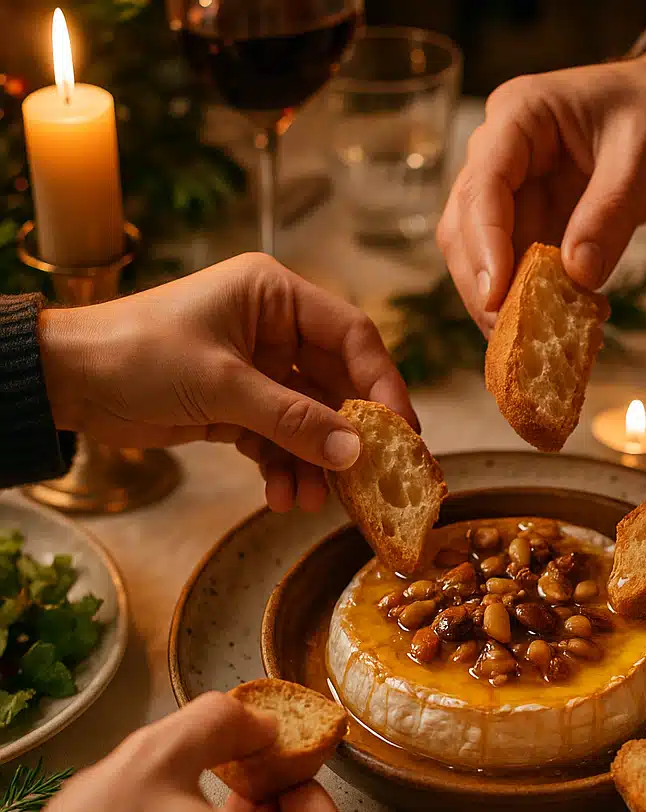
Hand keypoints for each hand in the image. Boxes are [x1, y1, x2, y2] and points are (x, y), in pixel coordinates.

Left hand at [38, 252, 416, 512]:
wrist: (66, 382)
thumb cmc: (137, 354)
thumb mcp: (222, 386)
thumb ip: (292, 420)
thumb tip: (355, 454)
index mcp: (275, 296)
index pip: (352, 337)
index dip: (382, 384)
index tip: (401, 433)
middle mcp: (275, 328)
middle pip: (337, 384)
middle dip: (348, 436)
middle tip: (371, 480)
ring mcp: (259, 369)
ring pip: (310, 419)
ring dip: (314, 462)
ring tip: (312, 502)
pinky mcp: (240, 406)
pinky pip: (280, 439)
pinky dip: (284, 468)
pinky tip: (282, 497)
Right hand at [437, 18, 645, 332]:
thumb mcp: (643, 157)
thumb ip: (609, 215)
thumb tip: (579, 276)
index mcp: (519, 116)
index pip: (483, 186)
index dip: (485, 244)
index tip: (497, 297)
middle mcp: (499, 153)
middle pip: (466, 226)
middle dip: (484, 285)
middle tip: (512, 337)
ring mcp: (511, 191)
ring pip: (481, 255)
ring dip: (503, 302)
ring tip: (535, 342)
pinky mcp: (529, 222)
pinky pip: (517, 268)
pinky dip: (531, 301)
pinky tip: (558, 327)